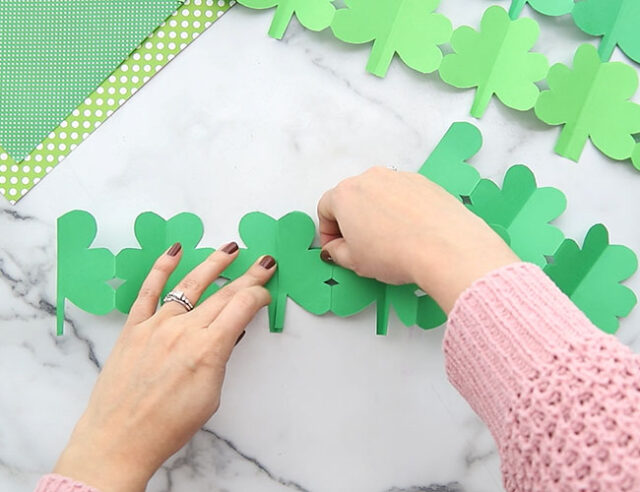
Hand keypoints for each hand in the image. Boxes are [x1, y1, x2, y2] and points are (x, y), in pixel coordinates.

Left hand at [54, 243, 276, 491]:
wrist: (119, 440)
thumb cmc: (167, 426)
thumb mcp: (210, 395)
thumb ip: (220, 359)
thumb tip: (226, 335)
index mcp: (207, 349)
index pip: (241, 307)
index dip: (259, 295)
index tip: (266, 294)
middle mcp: (183, 330)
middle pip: (223, 294)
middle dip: (249, 276)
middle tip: (265, 263)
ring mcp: (156, 325)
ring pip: (190, 284)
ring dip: (213, 263)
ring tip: (230, 249)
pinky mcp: (133, 327)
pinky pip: (149, 290)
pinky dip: (161, 268)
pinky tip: (175, 251)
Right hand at [317, 167, 517, 311]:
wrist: (445, 248)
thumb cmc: (399, 252)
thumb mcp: (354, 262)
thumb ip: (336, 253)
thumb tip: (335, 249)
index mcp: (346, 194)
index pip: (325, 209)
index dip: (327, 231)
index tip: (336, 247)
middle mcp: (370, 179)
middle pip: (351, 198)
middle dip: (352, 222)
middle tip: (360, 247)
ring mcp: (399, 178)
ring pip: (379, 196)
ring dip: (377, 216)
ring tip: (389, 243)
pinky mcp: (423, 182)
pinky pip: (403, 196)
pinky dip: (402, 212)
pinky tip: (409, 234)